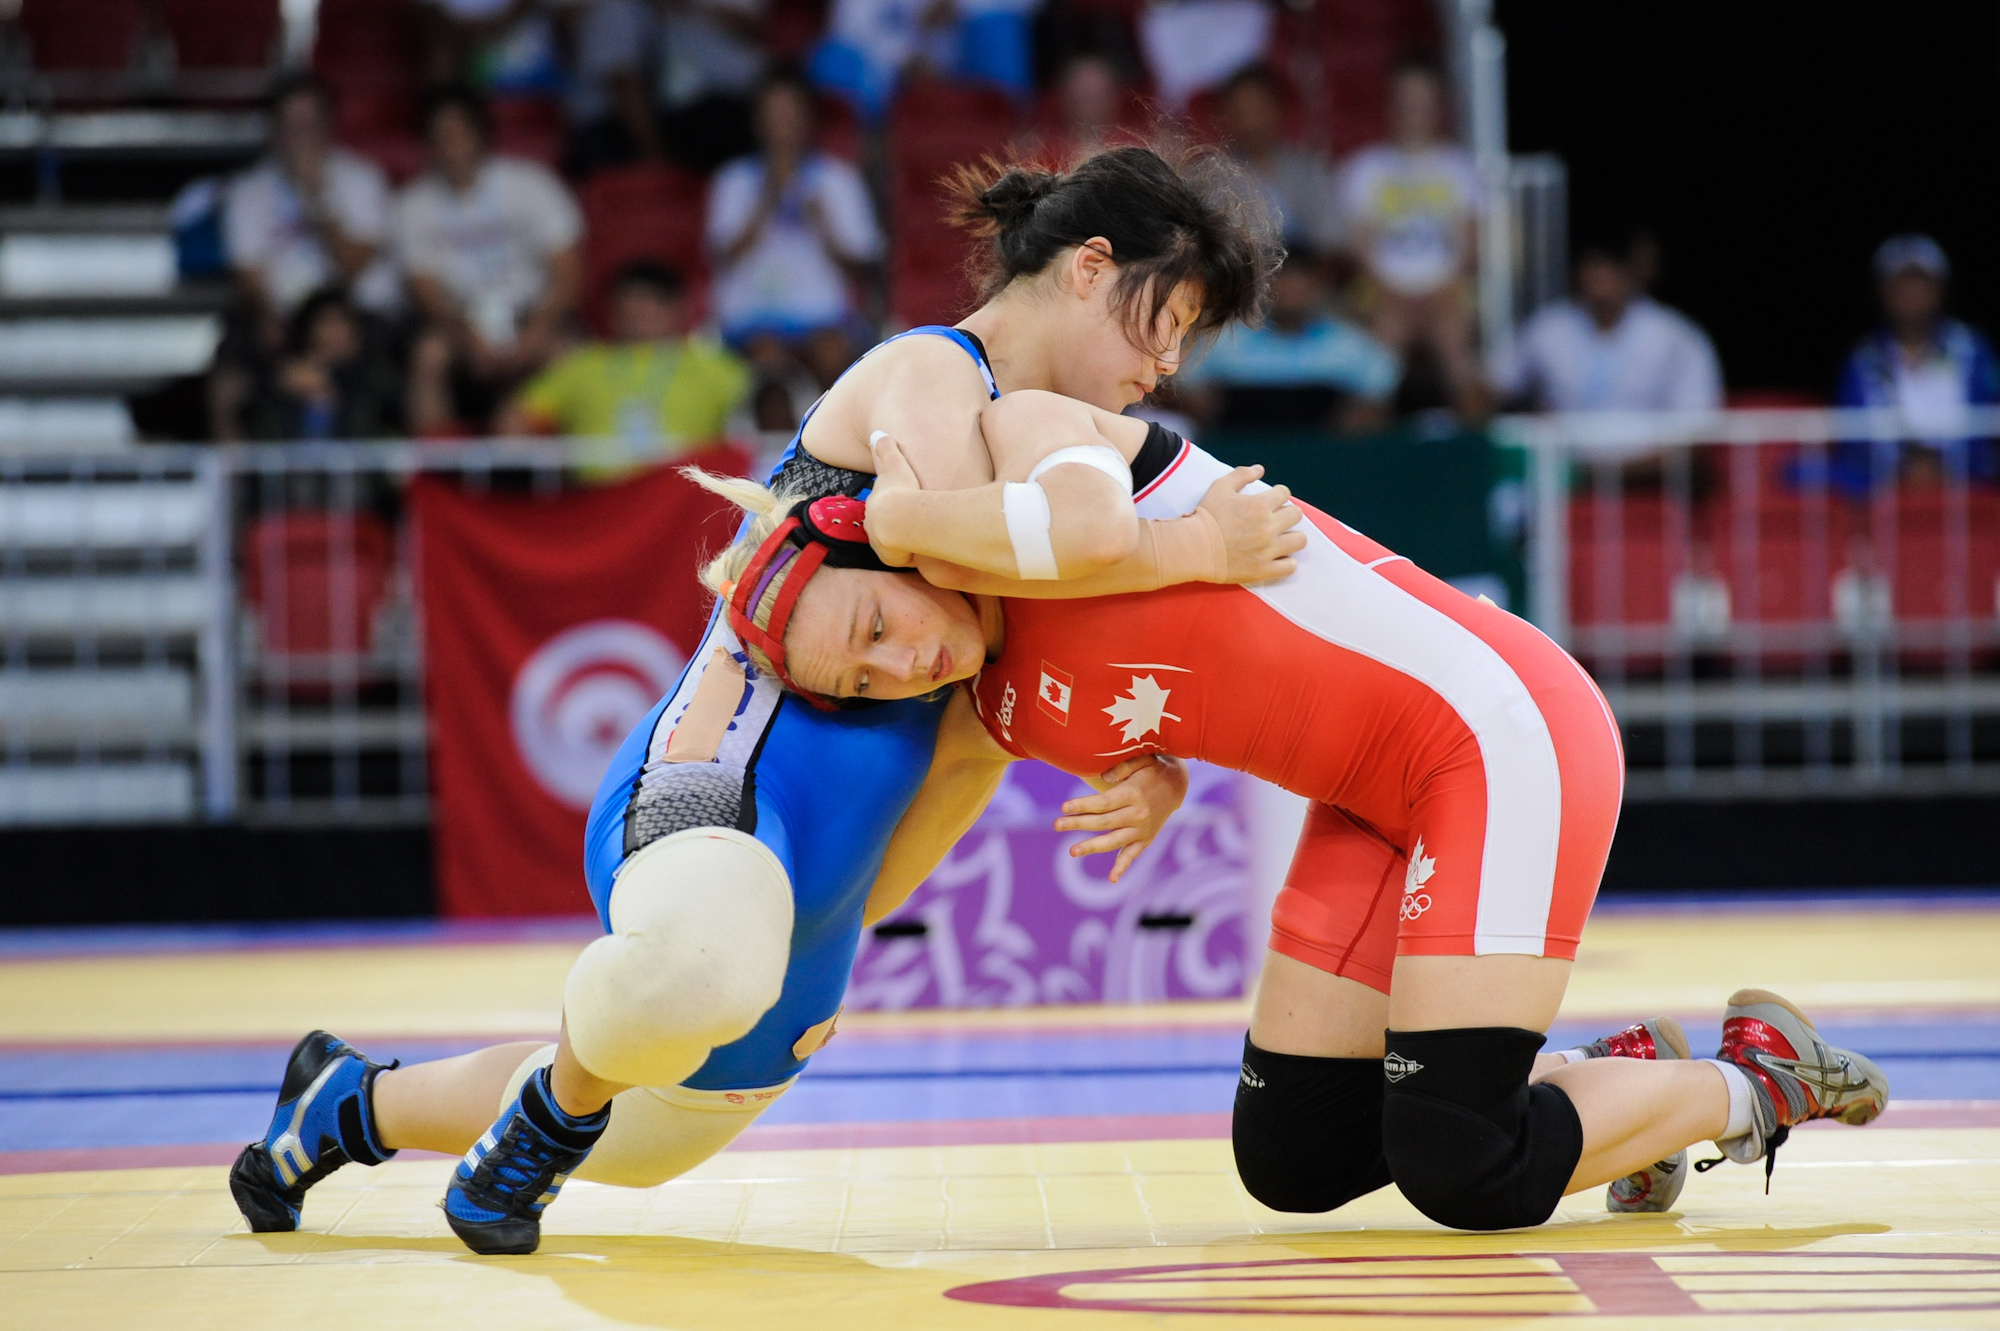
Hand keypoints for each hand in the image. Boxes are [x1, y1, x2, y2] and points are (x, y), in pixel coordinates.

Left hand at [863, 431, 919, 565]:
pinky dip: (910, 554)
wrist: (900, 520)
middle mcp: (873, 527)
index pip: (878, 508)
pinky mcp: (892, 559)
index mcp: (873, 507)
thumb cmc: (898, 490)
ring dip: (901, 543)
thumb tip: (878, 433)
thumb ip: (886, 451)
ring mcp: (881, 545)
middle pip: (882, 528)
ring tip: (916, 541)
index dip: (889, 507)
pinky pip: (902, 557)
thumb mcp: (893, 465)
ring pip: (891, 544)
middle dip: (891, 527)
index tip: (899, 506)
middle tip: (907, 526)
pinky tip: (922, 552)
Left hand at [1055, 755, 1187, 882]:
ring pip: (1114, 841)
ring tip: (1072, 851)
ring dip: (1092, 847)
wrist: (1176, 785)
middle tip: (1056, 824)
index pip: (1104, 803)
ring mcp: (1142, 830)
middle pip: (1104, 822)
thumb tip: (1104, 777)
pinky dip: (1123, 867)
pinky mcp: (1146, 839)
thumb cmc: (1152, 769)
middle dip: (1078, 824)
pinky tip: (1112, 879)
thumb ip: (1122, 767)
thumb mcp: (1140, 760)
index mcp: (1134, 794)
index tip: (1064, 807)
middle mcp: (1138, 814)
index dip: (1083, 805)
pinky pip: (1133, 855)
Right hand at [1199, 465, 1305, 584]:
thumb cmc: (1205, 517)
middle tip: (1275, 518)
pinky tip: (1277, 557)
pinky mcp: (1262, 570)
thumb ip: (1241, 475)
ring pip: (1299, 540)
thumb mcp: (1220, 487)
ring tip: (1280, 538)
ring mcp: (1267, 550)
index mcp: (1259, 505)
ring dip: (1292, 536)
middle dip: (1287, 513)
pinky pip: (1289, 567)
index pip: (1285, 493)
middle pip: (1296, 515)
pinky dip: (1286, 561)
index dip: (1278, 494)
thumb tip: (1259, 469)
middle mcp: (1268, 527)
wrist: (1191, 548)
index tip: (1271, 500)